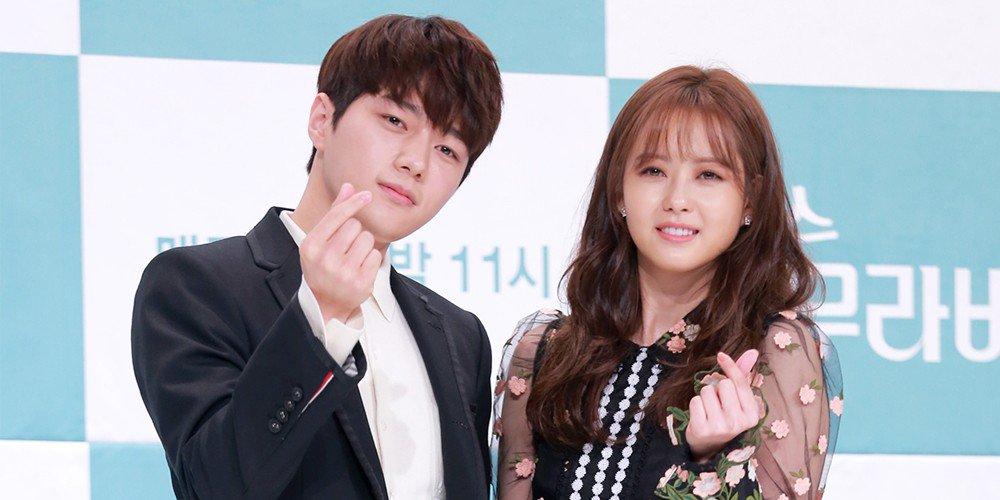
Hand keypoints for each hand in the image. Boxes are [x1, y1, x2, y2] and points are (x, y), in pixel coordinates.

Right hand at [299, 182, 382, 322]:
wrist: (324, 303)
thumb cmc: (321, 265)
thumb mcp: (319, 240)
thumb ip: (334, 212)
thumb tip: (348, 186)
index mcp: (311, 245)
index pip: (337, 216)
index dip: (353, 202)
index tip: (367, 194)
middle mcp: (325, 259)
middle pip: (355, 225)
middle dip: (354, 232)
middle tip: (345, 247)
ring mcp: (343, 273)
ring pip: (367, 238)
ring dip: (364, 244)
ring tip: (352, 258)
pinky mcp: (361, 283)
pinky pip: (376, 255)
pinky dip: (370, 259)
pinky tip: (359, 268)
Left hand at [685, 349, 759, 461]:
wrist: (709, 446)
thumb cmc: (725, 417)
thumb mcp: (738, 400)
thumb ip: (743, 376)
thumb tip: (753, 351)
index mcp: (752, 415)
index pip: (740, 383)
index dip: (730, 367)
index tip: (721, 355)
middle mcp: (739, 423)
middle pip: (723, 384)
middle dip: (717, 389)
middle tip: (718, 404)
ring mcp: (720, 427)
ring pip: (707, 391)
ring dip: (705, 397)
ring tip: (709, 411)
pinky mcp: (702, 429)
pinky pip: (695, 401)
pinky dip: (695, 405)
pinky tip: (700, 416)